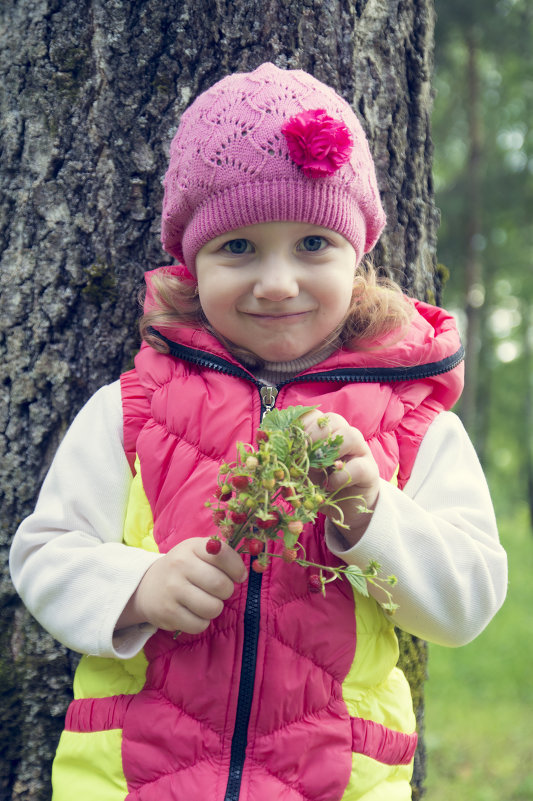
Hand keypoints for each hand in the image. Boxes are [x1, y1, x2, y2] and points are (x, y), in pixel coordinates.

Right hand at [117, 537, 247, 634]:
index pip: (223, 554)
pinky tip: (193, 612)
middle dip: (227, 591)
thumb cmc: (183, 568)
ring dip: (215, 608)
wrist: (147, 585)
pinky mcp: (168, 613)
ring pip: (213, 607)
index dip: (236, 568)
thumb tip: (242, 573)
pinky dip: (202, 622)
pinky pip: (200, 625)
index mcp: (191, 547)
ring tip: (205, 601)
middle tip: (219, 590)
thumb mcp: (197, 552)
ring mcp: (172, 590)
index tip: (237, 575)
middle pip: (221, 585)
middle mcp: (180, 565)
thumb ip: (221, 555)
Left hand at [302, 410, 379, 546]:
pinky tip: (330, 485)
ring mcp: (360, 450)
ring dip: (330, 450)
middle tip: (302, 454)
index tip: (290, 441)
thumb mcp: (303, 469)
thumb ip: (292, 458)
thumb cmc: (322, 482)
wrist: (345, 505)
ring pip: (350, 435)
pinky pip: (357, 466)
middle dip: (313, 435)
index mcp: (326, 431)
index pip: (314, 415)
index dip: (301, 424)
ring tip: (318, 468)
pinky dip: (340, 476)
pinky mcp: (369, 470)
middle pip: (333, 419)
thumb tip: (273, 453)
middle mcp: (344, 435)